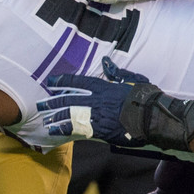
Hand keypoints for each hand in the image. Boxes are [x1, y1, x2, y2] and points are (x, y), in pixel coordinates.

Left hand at [36, 56, 193, 150]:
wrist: (152, 116)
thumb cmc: (144, 96)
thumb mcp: (131, 78)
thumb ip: (115, 71)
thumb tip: (105, 61)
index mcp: (103, 86)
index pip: (78, 82)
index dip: (63, 81)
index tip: (51, 81)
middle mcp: (96, 99)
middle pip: (69, 99)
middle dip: (53, 101)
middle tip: (40, 103)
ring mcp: (97, 115)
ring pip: (71, 115)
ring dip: (56, 117)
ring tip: (45, 120)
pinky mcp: (100, 130)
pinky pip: (79, 130)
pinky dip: (66, 130)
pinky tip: (56, 132)